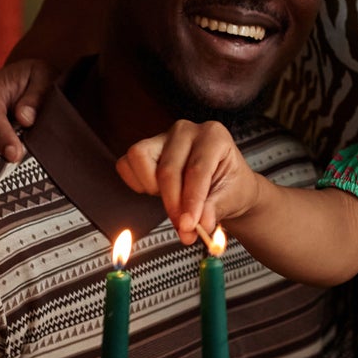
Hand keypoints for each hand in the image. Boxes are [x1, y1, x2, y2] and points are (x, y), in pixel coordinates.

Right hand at [116, 120, 262, 244]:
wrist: (225, 184)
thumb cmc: (230, 186)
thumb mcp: (231, 199)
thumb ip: (213, 210)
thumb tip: (198, 225)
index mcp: (214, 136)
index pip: (196, 170)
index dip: (191, 201)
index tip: (189, 226)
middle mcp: (187, 131)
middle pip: (167, 168)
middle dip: (173, 203)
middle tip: (182, 227)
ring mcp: (163, 137)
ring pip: (140, 158)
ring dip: (151, 187)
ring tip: (172, 201)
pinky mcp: (145, 148)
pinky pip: (127, 164)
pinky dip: (138, 183)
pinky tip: (159, 192)